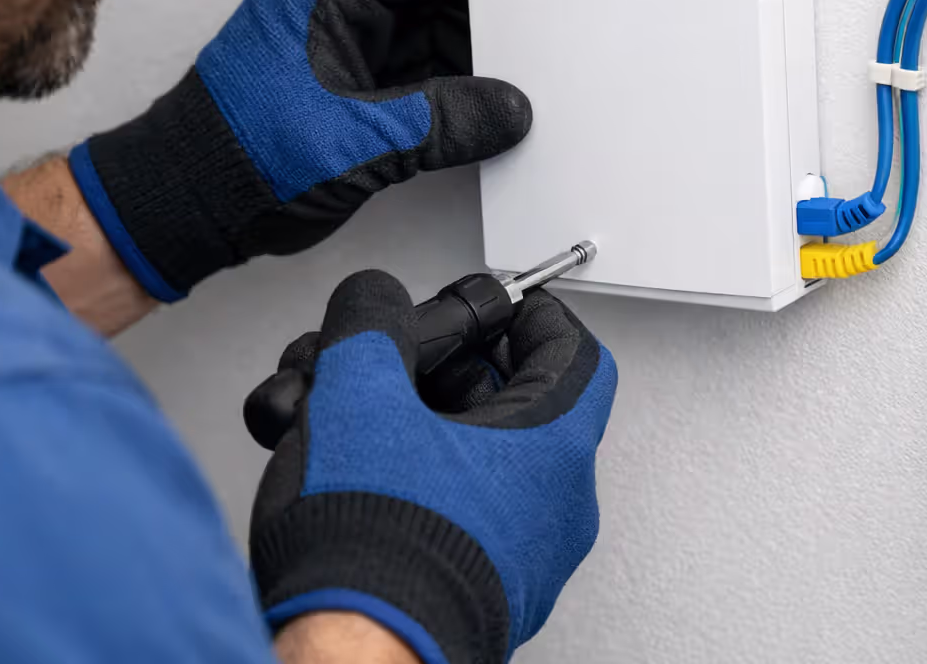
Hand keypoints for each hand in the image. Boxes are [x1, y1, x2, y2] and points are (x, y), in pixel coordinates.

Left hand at [67, 0, 590, 300]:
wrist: (184, 204)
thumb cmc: (231, 161)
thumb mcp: (349, 144)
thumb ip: (438, 123)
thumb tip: (507, 107)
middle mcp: (330, 1)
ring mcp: (339, 38)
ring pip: (429, 8)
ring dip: (485, 19)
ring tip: (539, 30)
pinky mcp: (349, 77)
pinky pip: (420, 52)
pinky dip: (463, 62)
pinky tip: (498, 78)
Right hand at [245, 271, 616, 663]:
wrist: (351, 662)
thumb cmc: (376, 548)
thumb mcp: (359, 395)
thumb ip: (370, 324)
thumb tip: (372, 299)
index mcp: (552, 450)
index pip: (575, 351)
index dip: (531, 313)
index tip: (495, 304)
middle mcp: (554, 510)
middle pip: (517, 405)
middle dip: (443, 373)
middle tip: (401, 361)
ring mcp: (520, 559)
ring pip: (479, 462)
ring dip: (418, 429)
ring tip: (354, 422)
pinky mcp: (478, 594)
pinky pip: (459, 515)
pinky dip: (412, 483)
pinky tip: (351, 478)